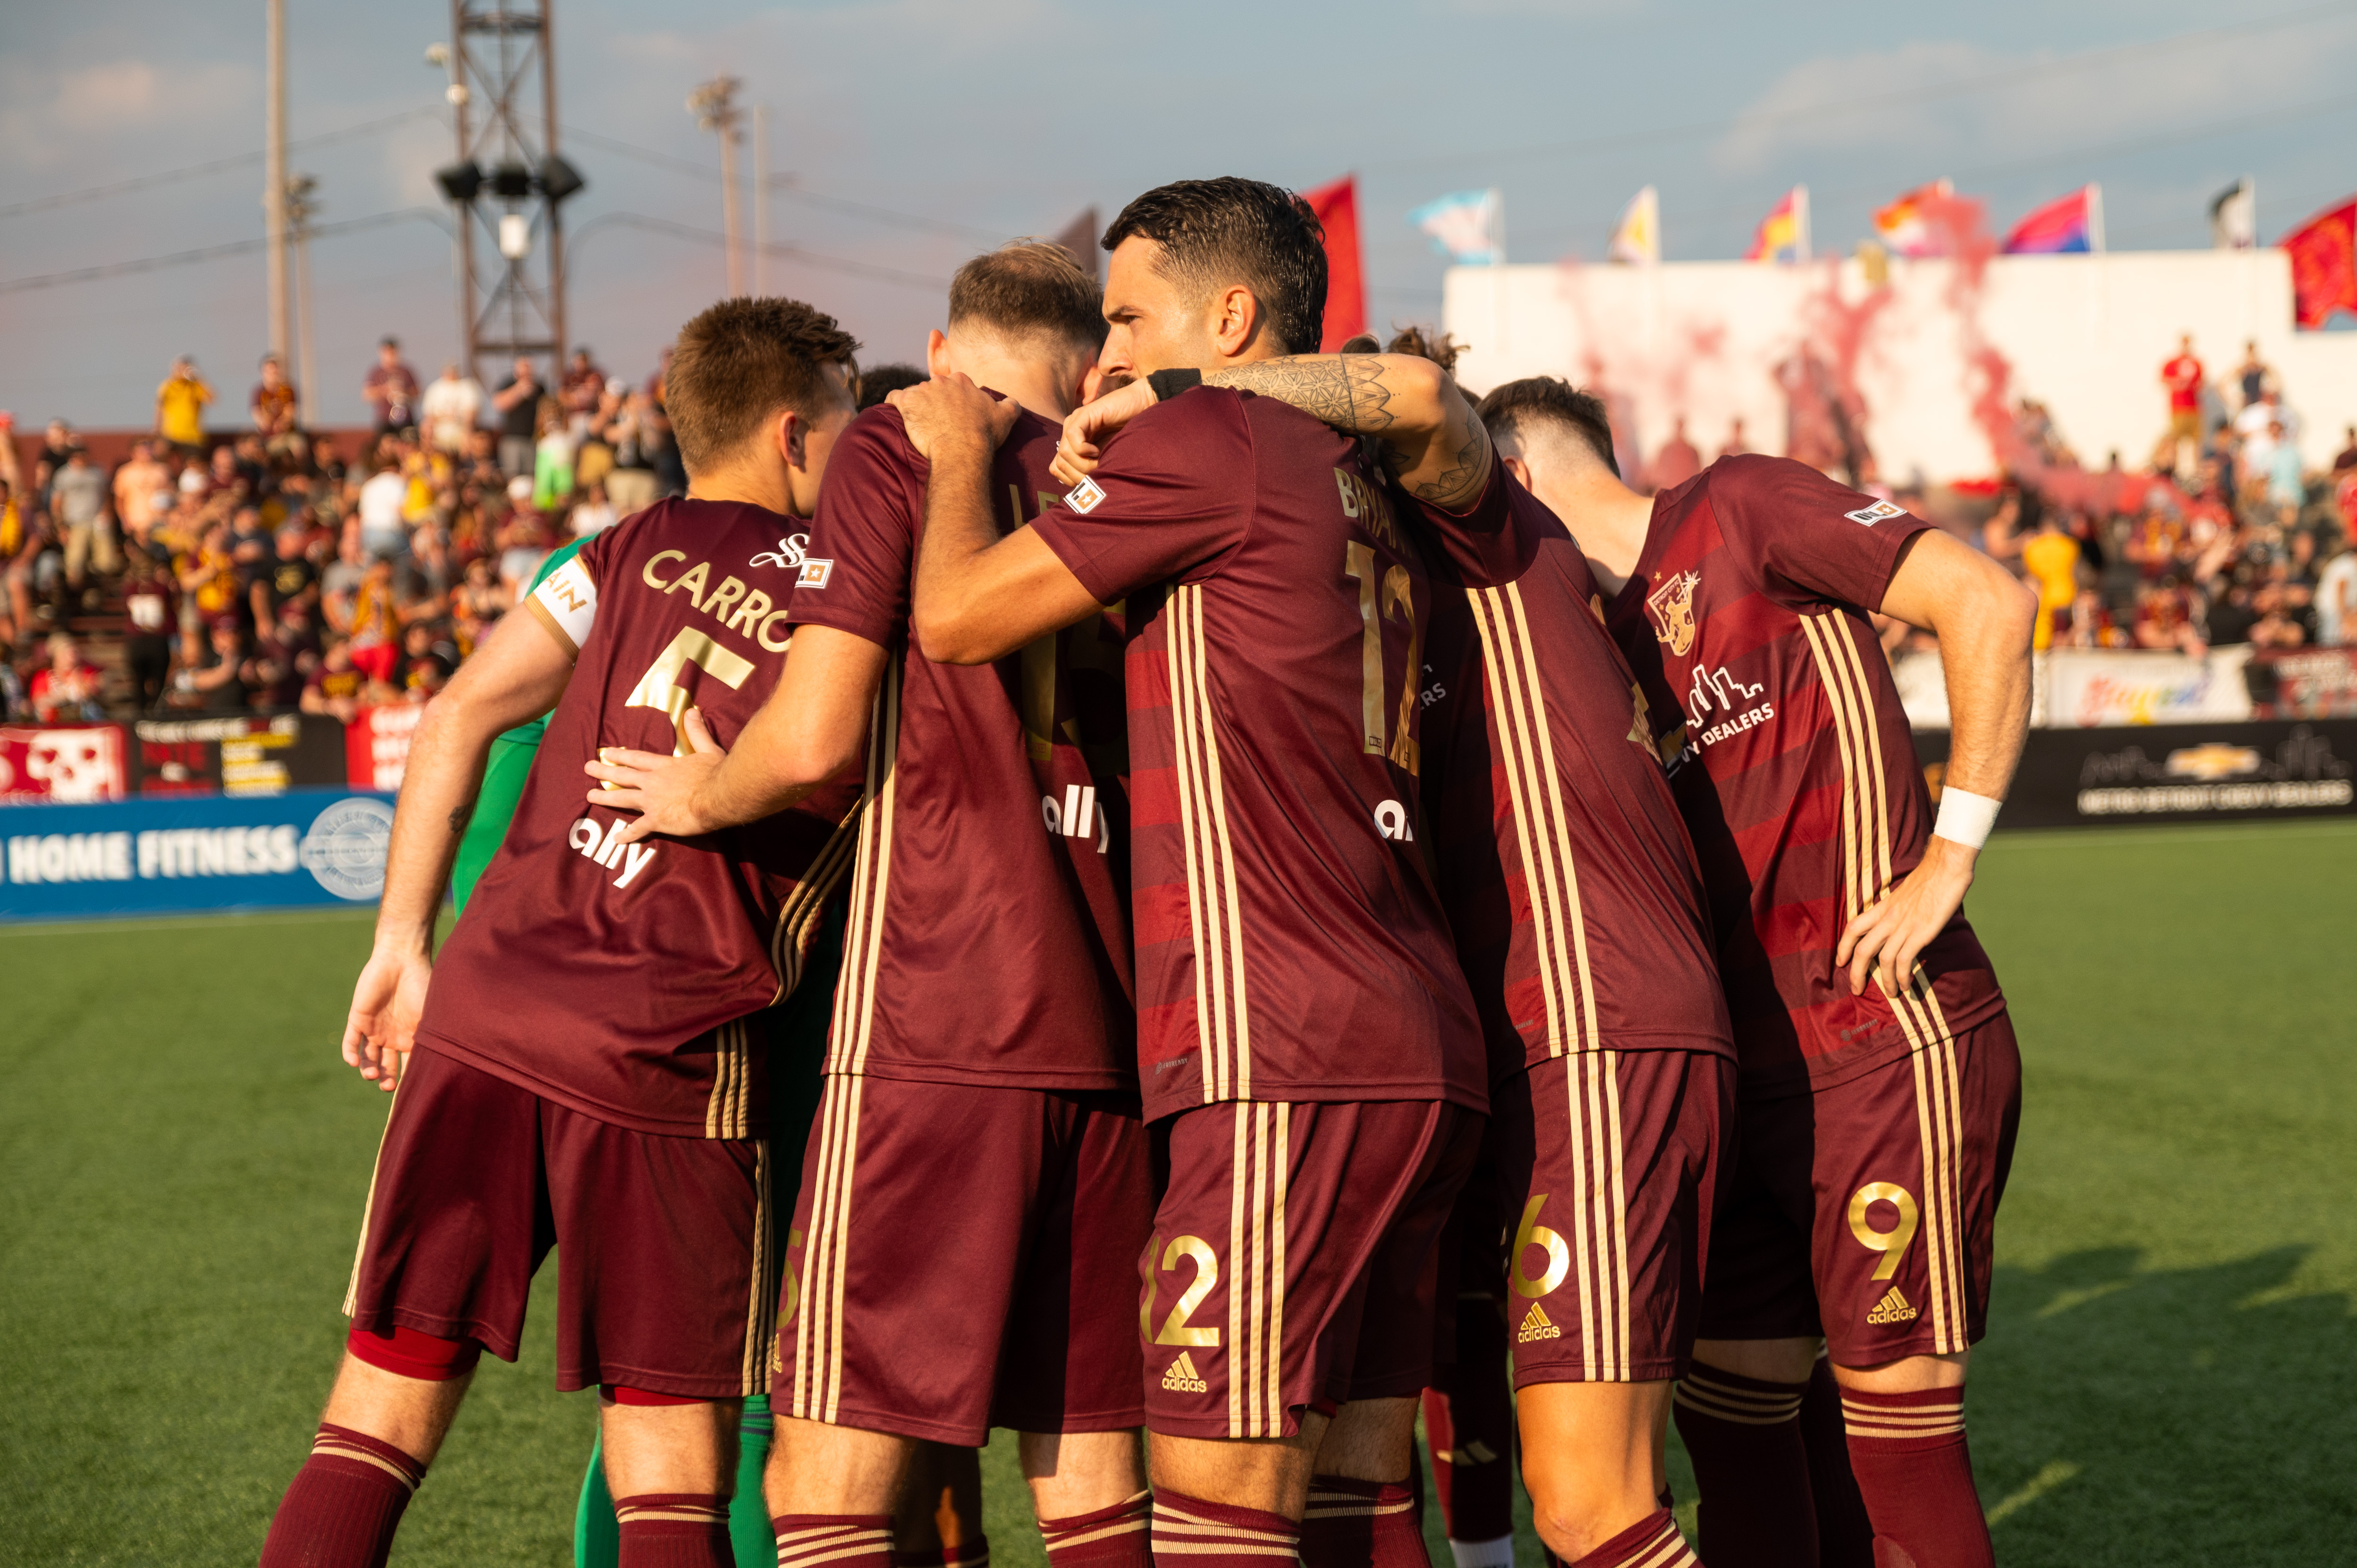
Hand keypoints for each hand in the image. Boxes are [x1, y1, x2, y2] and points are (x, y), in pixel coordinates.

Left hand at [342, 945, 433, 1092]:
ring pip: (368, 1057)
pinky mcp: (358, 1019)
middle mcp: (392, 1036)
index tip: (409, 1091)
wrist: (402, 959)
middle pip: (387, 1065)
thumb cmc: (422, 986)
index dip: (408, 1079)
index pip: (408, 1064)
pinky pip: (351, 1041)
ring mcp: (374, 1028)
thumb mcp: (429, 1017)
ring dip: (369, 1069)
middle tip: (387, 1087)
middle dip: (386, 1079)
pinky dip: (351, 1053)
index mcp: (411, 1037)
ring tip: (372, 1075)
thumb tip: (436, 1068)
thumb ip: (427, 1041)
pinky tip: (354, 1062)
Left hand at [583, 704, 726, 845]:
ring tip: (590, 795)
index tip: (605, 752)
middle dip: (604, 771)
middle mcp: (653, 782)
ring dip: (605, 797)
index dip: (620, 755)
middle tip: (587, 768)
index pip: (637, 758)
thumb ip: (697, 732)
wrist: (719, 797)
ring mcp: (652, 802)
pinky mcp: (657, 820)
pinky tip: (617, 838)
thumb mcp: (708, 749)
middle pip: (623, 776)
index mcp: (664, 765)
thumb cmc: (716, 773)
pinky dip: (628, 834)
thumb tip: (692, 711)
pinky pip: (638, 829)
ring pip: (623, 798)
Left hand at [889, 373, 1017, 459]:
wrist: (962, 449)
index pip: (952, 384)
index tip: (952, 413)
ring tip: (918, 424)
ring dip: (915, 406)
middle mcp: (940, 381)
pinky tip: (897, 415)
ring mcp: (922, 390)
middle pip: (932, 388)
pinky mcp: (907, 402)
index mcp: (961, 381)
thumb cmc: (983, 434)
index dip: (952, 399)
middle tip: (936, 422)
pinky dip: (893, 404)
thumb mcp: (1005, 417)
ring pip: (914, 393)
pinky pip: (893, 398)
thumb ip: (1010, 405)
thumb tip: (1013, 403)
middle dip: (933, 402)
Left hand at [1050, 377, 1159, 486]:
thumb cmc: (1130, 436)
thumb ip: (1092, 469)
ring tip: (1100, 462)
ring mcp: (1075, 423)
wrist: (1144, 407)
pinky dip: (1084, 450)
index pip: (1057, 468)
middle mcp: (1070, 434)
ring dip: (1083, 464)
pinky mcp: (1083, 415)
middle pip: (1059, 463)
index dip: (1071, 480)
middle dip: (1078, 475)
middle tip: (1097, 473)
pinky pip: (1073, 437)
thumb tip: (1081, 490)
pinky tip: (1097, 451)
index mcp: (1073, 445)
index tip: (1090, 481)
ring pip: (1064, 453)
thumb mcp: (1108, 458)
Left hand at [1835, 836, 1976, 997]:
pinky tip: (1907, 986)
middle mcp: (1888, 918)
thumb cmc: (1930, 878)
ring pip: (1882, 959)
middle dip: (1856, 973)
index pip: (1853, 927)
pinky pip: (1904, 960)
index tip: (1840, 962)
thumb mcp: (1904, 895)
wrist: (1945, 867)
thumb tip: (1897, 925)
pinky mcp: (1920, 932)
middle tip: (1857, 989)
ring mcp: (1903, 926)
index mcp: (1882, 907)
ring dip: (1885, 981)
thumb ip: (1896, 910)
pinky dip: (1902, 976)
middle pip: (1861, 950)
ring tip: (1891, 993)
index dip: (1842, 947)